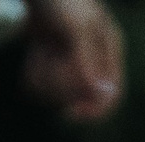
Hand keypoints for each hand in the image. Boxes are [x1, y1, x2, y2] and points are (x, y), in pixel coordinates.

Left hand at [24, 0, 120, 121]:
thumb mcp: (77, 26)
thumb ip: (88, 60)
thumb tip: (100, 93)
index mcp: (109, 50)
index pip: (111, 95)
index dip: (93, 110)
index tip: (70, 112)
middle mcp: (93, 59)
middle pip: (80, 97)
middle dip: (60, 86)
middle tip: (47, 61)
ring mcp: (70, 61)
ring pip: (59, 93)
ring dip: (45, 76)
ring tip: (39, 51)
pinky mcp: (50, 60)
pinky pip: (44, 83)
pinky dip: (35, 72)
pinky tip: (33, 52)